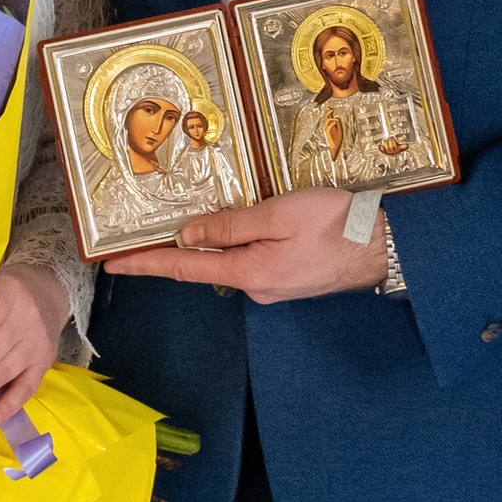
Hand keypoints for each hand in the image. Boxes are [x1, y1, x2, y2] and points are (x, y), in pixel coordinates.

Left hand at [108, 189, 389, 303]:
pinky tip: (242, 228)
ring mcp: (276, 286)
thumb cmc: (338, 225)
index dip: (146, 264)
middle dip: (175, 251)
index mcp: (249, 272)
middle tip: (142, 236)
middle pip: (205, 266)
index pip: (183, 268)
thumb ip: (230, 226)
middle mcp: (257, 287)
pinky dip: (240, 245)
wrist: (389, 246)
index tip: (113, 265)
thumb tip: (189, 236)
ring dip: (212, 244)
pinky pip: (253, 260)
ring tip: (192, 223)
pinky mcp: (291, 278)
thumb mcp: (279, 214)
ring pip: (232, 261)